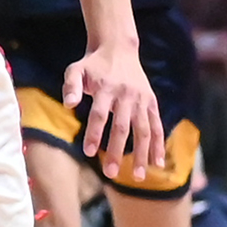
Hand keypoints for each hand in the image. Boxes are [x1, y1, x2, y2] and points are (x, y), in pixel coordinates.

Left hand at [61, 39, 163, 180]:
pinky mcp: (152, 102)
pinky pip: (156, 126)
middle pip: (123, 128)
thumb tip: (69, 104)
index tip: (90, 153)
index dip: (95, 134)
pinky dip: (158, 144)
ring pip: (143, 130)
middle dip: (118, 152)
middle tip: (111, 173)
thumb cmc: (92, 65)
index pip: (100, 115)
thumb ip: (71, 86)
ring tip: (139, 177)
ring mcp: (142, 100)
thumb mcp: (76, 69)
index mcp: (107, 88)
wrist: (119, 49)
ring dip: (142, 155)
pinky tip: (157, 163)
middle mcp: (127, 95)